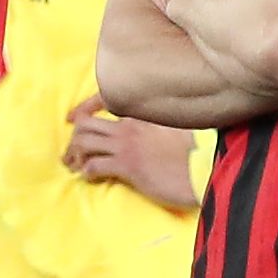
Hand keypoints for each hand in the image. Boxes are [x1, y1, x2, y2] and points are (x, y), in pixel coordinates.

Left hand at [62, 95, 200, 207]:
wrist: (207, 166)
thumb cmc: (198, 150)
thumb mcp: (178, 127)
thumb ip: (159, 123)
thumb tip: (150, 130)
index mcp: (142, 112)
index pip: (102, 100)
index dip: (83, 108)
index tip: (71, 118)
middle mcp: (130, 125)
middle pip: (86, 124)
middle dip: (74, 139)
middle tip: (72, 154)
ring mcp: (127, 144)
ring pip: (83, 142)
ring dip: (75, 155)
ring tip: (75, 167)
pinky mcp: (128, 166)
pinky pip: (94, 166)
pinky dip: (87, 172)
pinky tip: (90, 177)